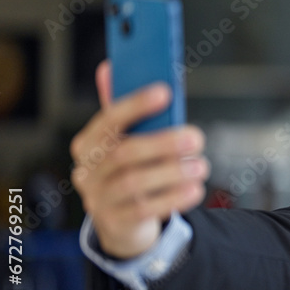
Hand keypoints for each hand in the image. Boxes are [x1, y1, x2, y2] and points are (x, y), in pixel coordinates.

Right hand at [70, 61, 208, 257]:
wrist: (122, 221)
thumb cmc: (129, 170)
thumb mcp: (125, 140)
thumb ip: (123, 108)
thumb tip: (110, 66)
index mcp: (89, 143)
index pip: (109, 119)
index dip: (136, 104)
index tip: (165, 92)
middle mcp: (89, 171)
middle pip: (124, 153)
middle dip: (164, 143)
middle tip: (196, 137)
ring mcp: (99, 199)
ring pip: (135, 183)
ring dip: (173, 172)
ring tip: (201, 166)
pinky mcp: (116, 223)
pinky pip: (145, 210)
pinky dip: (174, 198)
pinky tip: (196, 189)